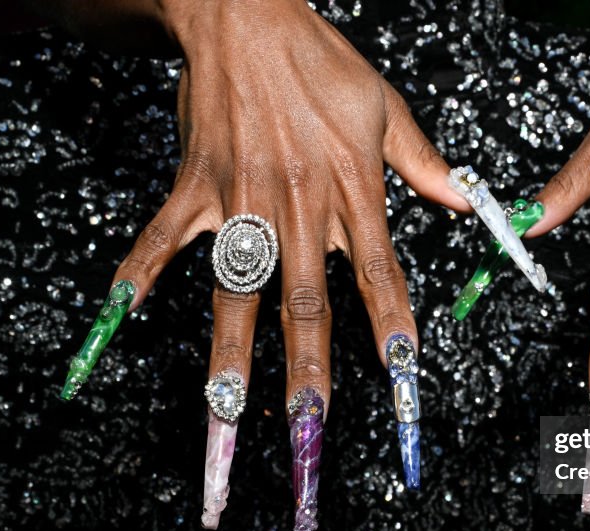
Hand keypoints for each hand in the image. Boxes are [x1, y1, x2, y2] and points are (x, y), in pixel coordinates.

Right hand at [61, 0, 468, 530]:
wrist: (245, 14)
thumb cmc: (318, 63)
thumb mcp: (386, 108)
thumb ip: (426, 166)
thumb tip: (468, 203)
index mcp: (354, 193)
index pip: (383, 279)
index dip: (393, 336)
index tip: (404, 388)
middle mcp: (300, 207)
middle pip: (306, 304)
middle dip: (307, 372)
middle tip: (307, 430)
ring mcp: (242, 200)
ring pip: (236, 290)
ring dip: (229, 354)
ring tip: (222, 412)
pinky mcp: (193, 187)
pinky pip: (162, 239)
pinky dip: (138, 275)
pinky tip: (120, 318)